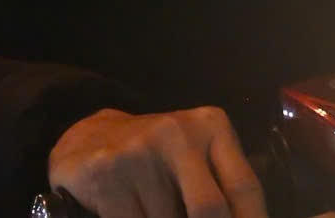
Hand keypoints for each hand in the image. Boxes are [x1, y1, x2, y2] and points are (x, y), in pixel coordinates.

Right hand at [48, 107, 265, 217]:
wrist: (90, 138)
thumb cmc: (158, 154)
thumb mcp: (198, 153)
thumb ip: (224, 183)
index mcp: (211, 126)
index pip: (243, 185)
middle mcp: (178, 134)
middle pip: (209, 208)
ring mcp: (140, 153)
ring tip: (161, 211)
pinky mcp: (106, 174)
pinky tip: (137, 215)